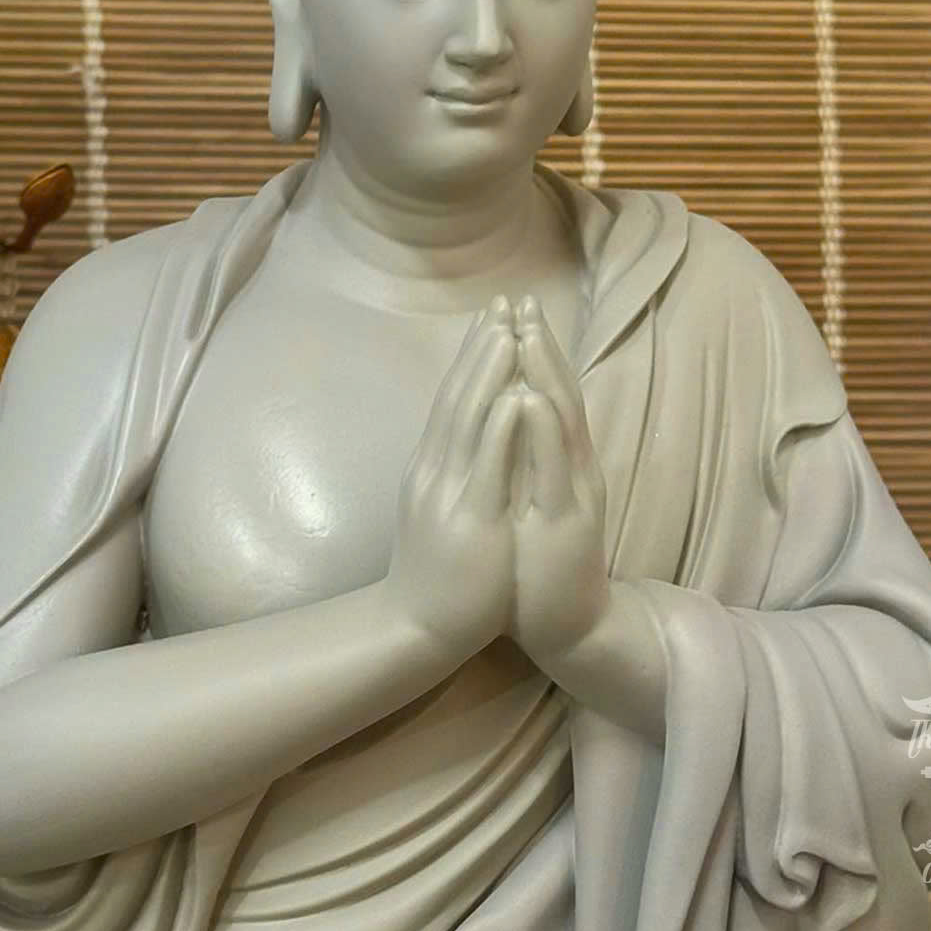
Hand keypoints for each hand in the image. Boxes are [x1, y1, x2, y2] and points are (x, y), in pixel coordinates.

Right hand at [386, 296, 523, 659]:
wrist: (414, 628)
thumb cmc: (435, 573)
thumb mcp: (438, 510)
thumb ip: (451, 472)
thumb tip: (463, 436)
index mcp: (432, 468)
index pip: (453, 400)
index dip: (472, 357)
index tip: (492, 318)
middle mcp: (436, 472)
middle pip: (460, 398)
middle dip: (482, 348)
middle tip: (503, 302)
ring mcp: (451, 495)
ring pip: (472, 423)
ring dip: (490, 375)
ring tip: (508, 332)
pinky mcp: (471, 522)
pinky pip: (488, 469)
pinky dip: (502, 430)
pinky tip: (516, 397)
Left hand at [508, 294, 610, 669]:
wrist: (571, 627)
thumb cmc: (540, 564)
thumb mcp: (527, 502)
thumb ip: (522, 461)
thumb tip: (505, 416)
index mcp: (559, 464)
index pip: (546, 394)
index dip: (532, 351)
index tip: (512, 308)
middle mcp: (573, 470)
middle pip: (559, 395)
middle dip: (541, 346)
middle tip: (524, 300)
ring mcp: (573, 494)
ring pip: (561, 423)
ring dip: (545, 373)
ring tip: (528, 331)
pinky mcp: (566, 523)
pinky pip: (552, 469)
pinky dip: (542, 430)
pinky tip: (529, 398)